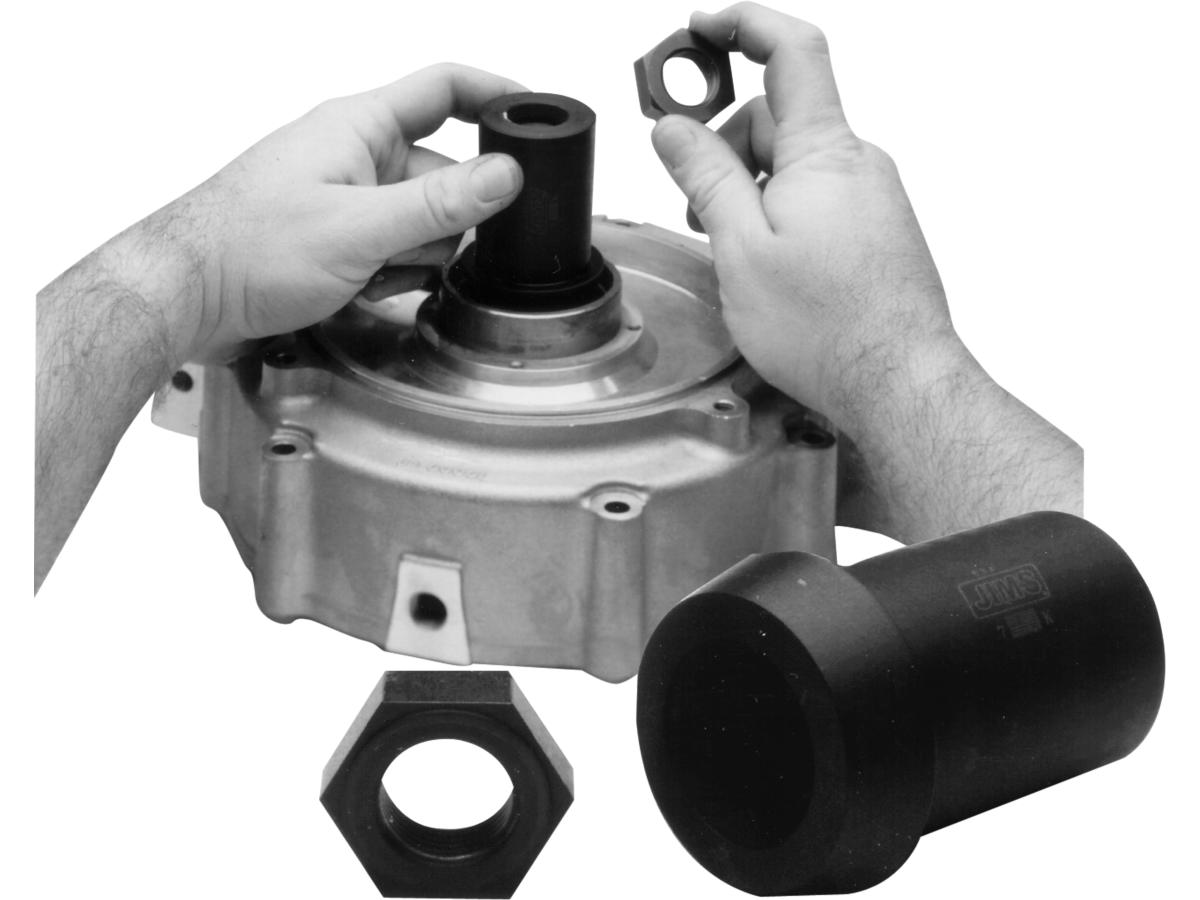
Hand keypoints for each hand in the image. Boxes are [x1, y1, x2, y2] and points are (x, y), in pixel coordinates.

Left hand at [156, 63, 526, 361]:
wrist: (188, 296)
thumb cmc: (246, 248)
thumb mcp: (358, 228)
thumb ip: (438, 204)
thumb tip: (505, 176)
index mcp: (359, 127)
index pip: (445, 88)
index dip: (497, 95)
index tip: (536, 116)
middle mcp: (356, 153)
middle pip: (442, 174)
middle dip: (442, 223)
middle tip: (408, 251)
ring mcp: (347, 195)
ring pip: (421, 220)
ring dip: (413, 255)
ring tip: (372, 274)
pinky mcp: (337, 233)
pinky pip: (393, 247)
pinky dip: (390, 271)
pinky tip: (362, 287)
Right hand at [651, 3, 960, 422]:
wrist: (896, 381)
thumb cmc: (831, 328)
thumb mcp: (741, 248)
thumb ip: (706, 176)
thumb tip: (675, 128)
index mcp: (824, 152)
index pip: (790, 51)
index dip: (743, 24)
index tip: (700, 27)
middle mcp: (857, 163)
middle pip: (778, 117)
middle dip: (725, 145)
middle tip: (689, 192)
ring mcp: (871, 196)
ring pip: (794, 164)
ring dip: (750, 187)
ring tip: (729, 247)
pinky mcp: (875, 229)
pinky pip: (817, 197)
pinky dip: (779, 211)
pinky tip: (764, 261)